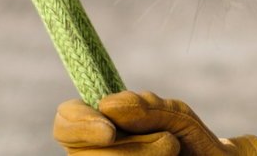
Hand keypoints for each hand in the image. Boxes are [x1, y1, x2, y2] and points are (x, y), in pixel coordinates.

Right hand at [53, 90, 256, 155]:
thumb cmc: (190, 138)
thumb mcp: (174, 115)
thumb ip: (144, 107)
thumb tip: (107, 106)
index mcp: (99, 125)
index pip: (65, 121)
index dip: (79, 124)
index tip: (109, 130)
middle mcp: (95, 151)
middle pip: (83, 152)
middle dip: (129, 148)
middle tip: (169, 143)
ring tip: (173, 151)